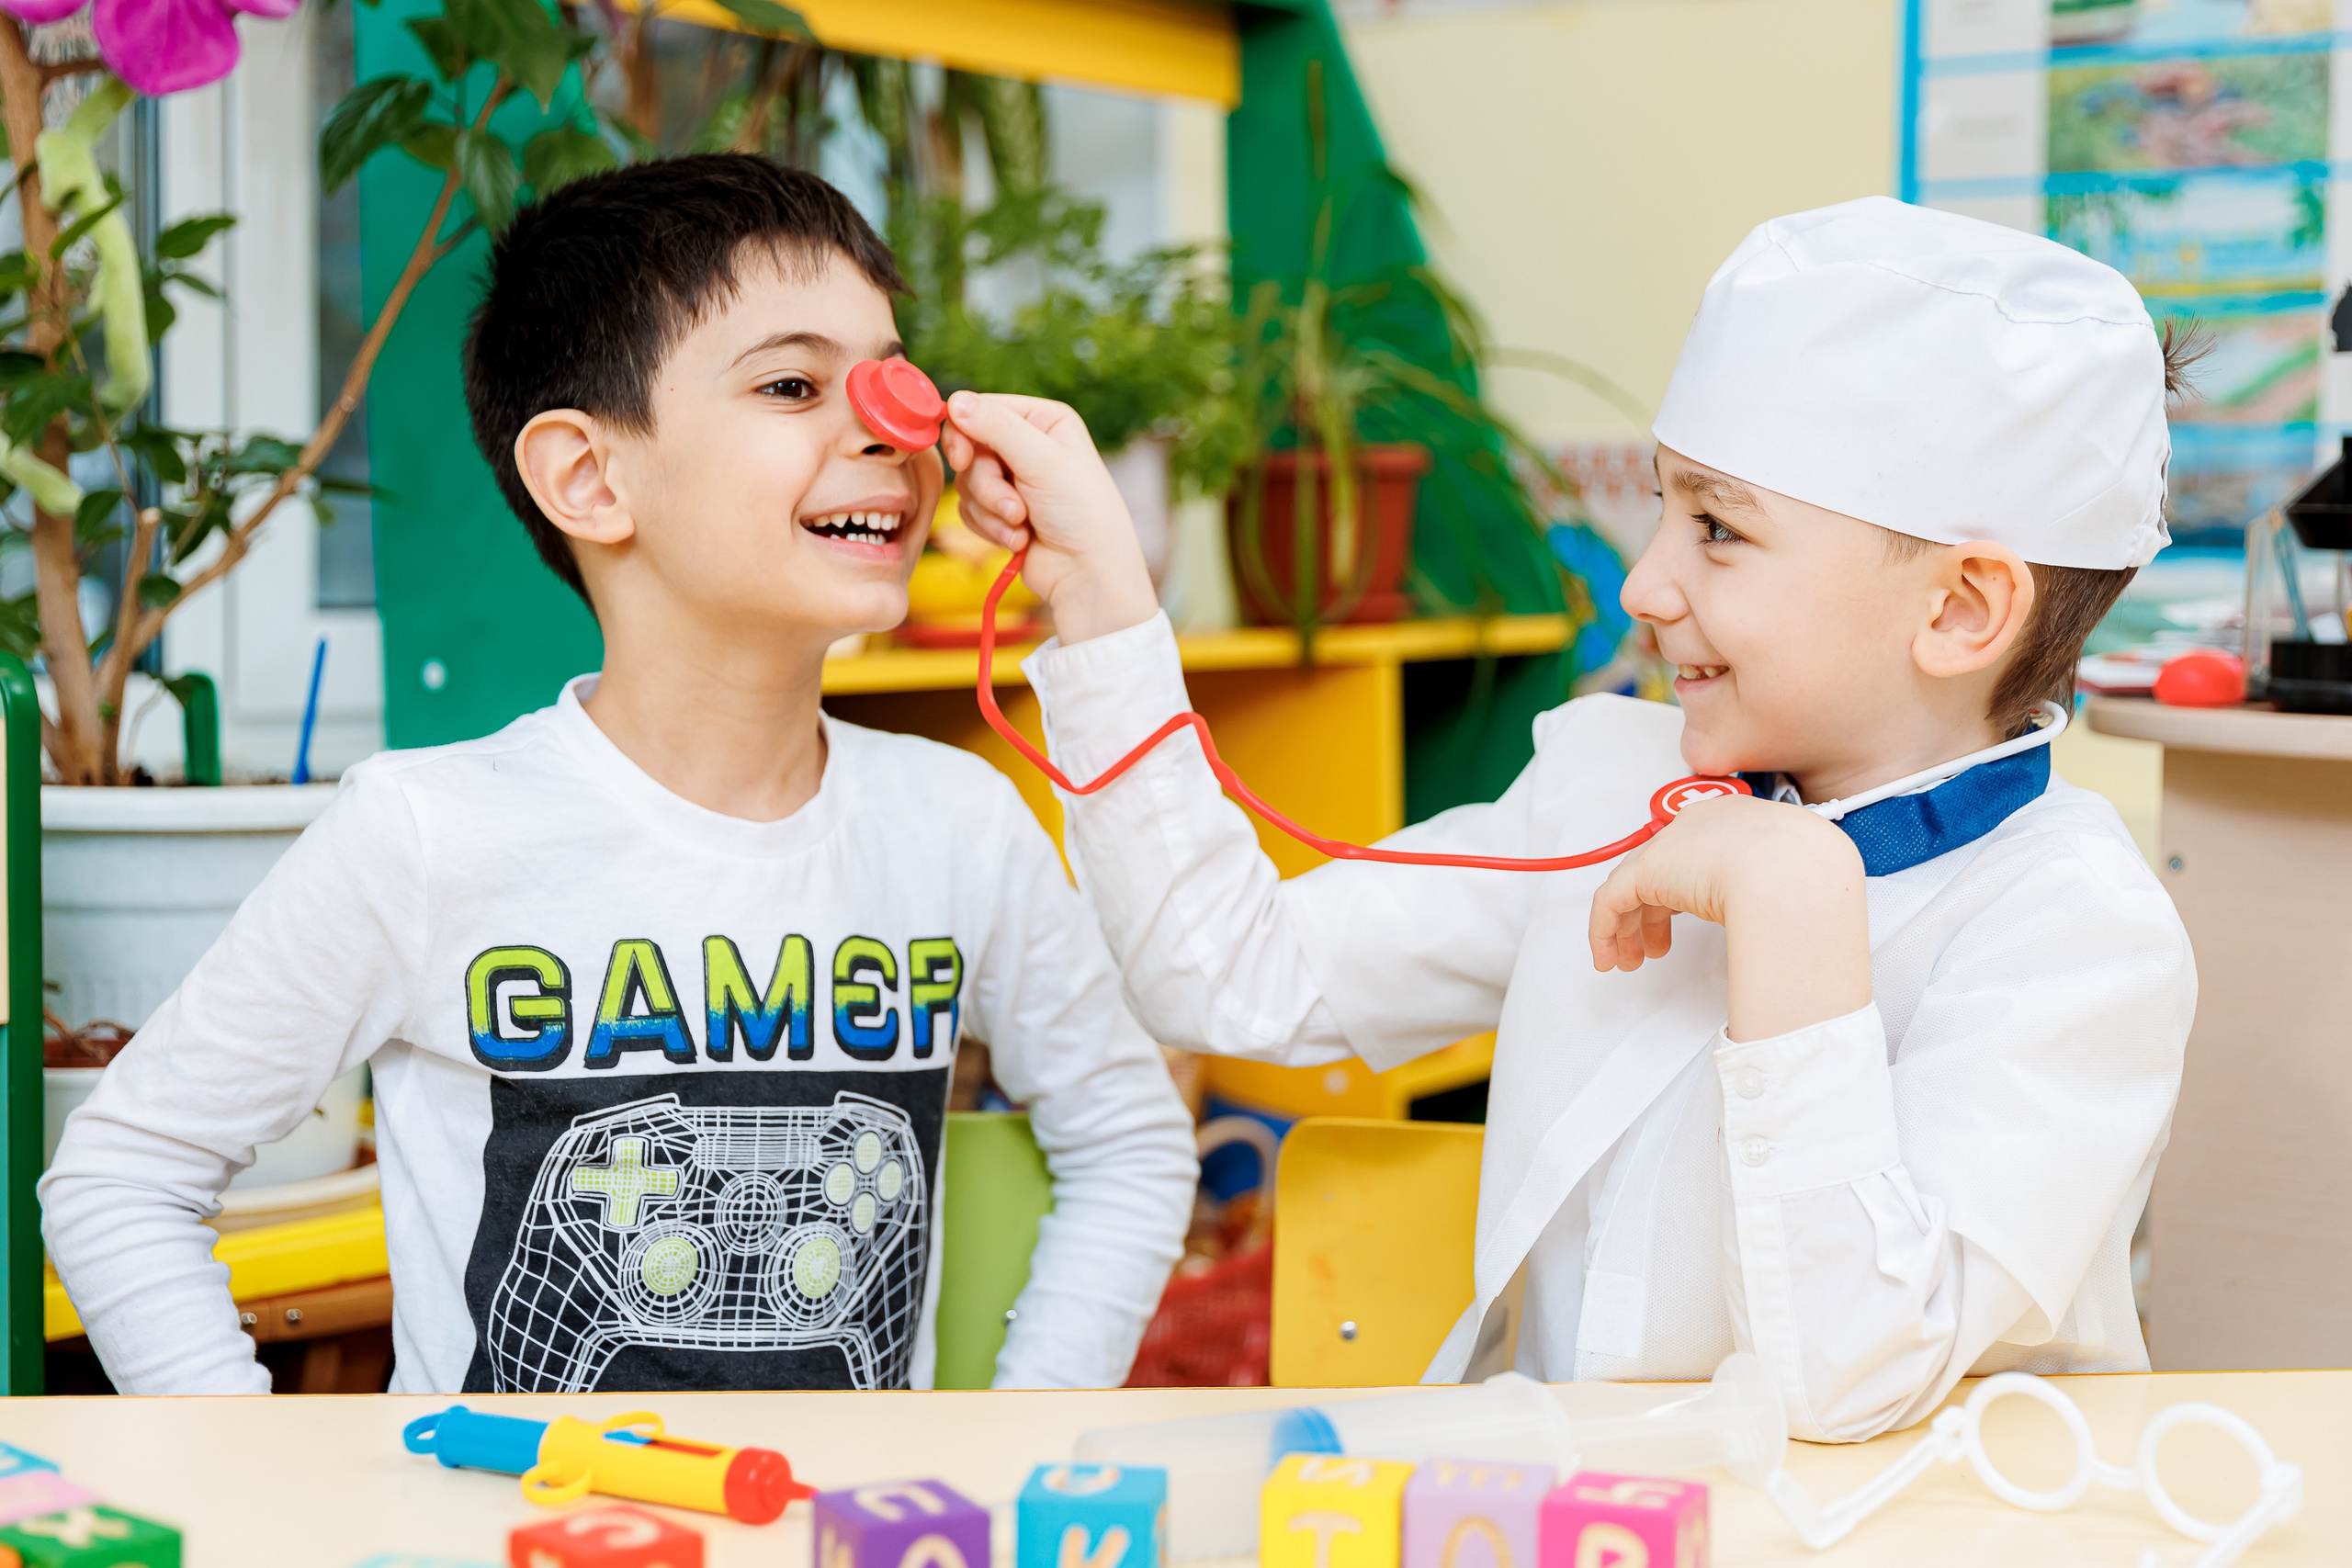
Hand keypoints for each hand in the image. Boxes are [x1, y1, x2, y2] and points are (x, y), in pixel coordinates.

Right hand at [940, 391, 1158, 644]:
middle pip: (969, 450)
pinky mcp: (1000, 511)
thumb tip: (955, 400)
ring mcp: (1012, 479)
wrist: (1087, 574)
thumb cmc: (1081, 513)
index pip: (981, 409)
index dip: (964, 434)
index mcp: (1043, 420)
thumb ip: (997, 427)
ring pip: (966, 483)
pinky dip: (990, 528)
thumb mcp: (1043, 461)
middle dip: (987, 485)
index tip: (962, 460)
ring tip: (1023, 526)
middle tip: (1013, 508)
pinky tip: (1020, 541)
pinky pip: (969, 510)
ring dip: (992, 511)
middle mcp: (1026, 445)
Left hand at [1587, 793, 1871, 1040]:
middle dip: (1653, 913)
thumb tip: (1779, 922)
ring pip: (1633, 887)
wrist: (1791, 868)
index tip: (1685, 920)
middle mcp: (1699, 826)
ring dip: (1629, 927)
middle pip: (1661, 869)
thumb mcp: (1797, 876)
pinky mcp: (1645, 871)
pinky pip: (1612, 901)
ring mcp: (1670, 846)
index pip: (1696, 854)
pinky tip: (1609, 957)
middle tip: (1656, 948)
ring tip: (1631, 960)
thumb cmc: (1807, 874)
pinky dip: (1606, 931)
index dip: (1685, 891)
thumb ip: (1777, 891)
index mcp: (1738, 821)